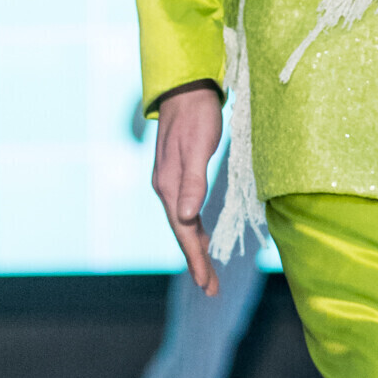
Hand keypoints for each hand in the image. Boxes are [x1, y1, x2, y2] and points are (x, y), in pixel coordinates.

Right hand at [150, 83, 223, 293]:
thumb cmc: (198, 115)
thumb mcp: (199, 146)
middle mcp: (166, 188)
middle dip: (196, 261)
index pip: (183, 230)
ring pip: (184, 224)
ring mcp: (171, 182)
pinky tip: (201, 236)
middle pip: (182, 233)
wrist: (186, 89)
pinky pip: (186, 211)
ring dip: (196, 249)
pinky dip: (194, 229)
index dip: (195, 258)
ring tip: (208, 273)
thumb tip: (186, 217)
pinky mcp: (178, 175)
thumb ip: (193, 181)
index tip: (205, 283)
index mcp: (170, 185)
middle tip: (211, 289)